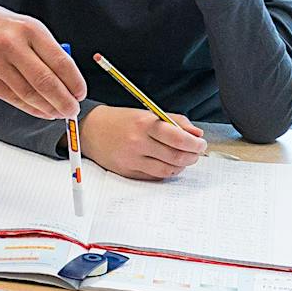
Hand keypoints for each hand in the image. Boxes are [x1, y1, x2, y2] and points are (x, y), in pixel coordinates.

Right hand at [0, 0, 84, 119]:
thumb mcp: (28, 26)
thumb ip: (47, 50)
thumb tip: (67, 82)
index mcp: (30, 30)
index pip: (61, 62)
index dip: (75, 83)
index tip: (81, 94)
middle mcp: (12, 46)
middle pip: (46, 82)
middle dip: (64, 102)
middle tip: (73, 110)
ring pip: (29, 94)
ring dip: (48, 108)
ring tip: (59, 113)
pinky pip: (12, 99)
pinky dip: (30, 108)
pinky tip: (41, 111)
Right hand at [81, 105, 206, 179]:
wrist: (90, 131)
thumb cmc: (120, 121)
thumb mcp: (147, 114)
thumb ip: (175, 122)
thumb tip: (197, 134)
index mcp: (144, 124)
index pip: (179, 139)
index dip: (196, 144)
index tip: (201, 144)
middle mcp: (137, 142)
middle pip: (176, 157)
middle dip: (192, 156)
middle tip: (195, 153)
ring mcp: (131, 159)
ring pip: (168, 170)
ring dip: (181, 166)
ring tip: (181, 159)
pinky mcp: (127, 171)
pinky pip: (155, 176)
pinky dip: (166, 172)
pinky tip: (166, 164)